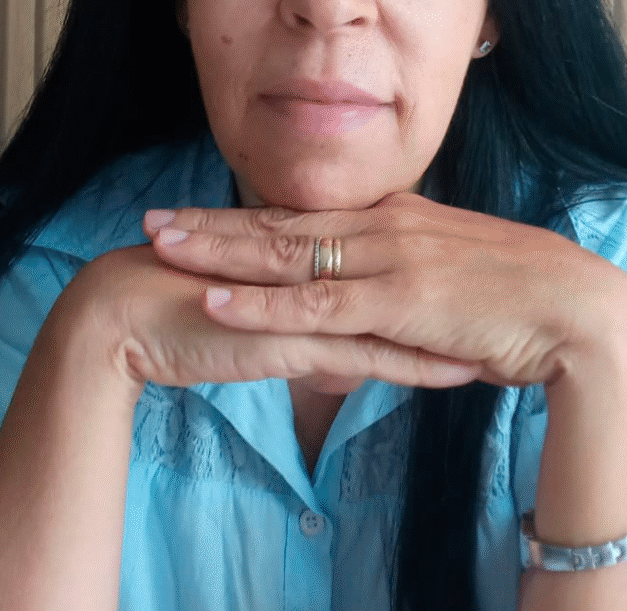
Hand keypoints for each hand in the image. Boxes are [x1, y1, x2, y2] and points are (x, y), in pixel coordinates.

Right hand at [66, 241, 482, 389]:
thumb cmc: (172, 306)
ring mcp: (307, 302)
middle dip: (451, 288)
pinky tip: (461, 373)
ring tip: (506, 333)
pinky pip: (372, 355)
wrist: (119, 315)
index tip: (468, 274)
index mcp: (299, 253)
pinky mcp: (297, 340)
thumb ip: (287, 312)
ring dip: (451, 326)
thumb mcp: (242, 306)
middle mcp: (312, 270)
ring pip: (397, 313)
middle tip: (506, 294)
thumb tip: (323, 336)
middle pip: (397, 276)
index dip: (422, 266)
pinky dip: (421, 365)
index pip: (373, 257)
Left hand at [143, 192, 625, 388]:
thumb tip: (379, 293)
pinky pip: (313, 306)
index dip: (247, 215)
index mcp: (396, 218)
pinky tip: (215, 299)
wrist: (578, 308)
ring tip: (161, 246)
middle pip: (279, 224)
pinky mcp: (397, 303)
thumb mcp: (456, 273)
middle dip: (212, 223)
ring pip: (284, 255)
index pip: (305, 215)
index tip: (200, 213)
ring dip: (218, 251)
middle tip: (153, 220)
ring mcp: (386, 261)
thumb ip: (410, 277)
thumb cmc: (521, 295)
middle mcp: (382, 227)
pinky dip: (260, 304)